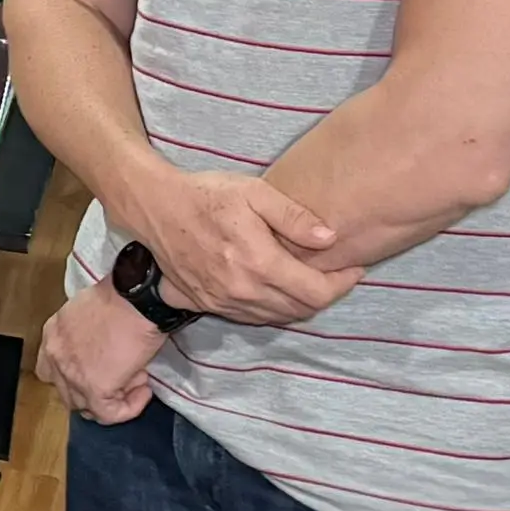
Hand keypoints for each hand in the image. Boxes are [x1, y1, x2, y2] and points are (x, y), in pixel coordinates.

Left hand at [35, 278, 165, 424]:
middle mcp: (55, 356)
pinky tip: (144, 391)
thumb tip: (102, 352)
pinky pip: (109, 413)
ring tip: (137, 378)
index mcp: (53, 334)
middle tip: (123, 377)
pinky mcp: (93, 389)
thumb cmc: (123, 297)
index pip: (51, 369)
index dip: (75, 376)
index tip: (101, 368)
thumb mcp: (90, 311)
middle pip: (67, 391)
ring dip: (114, 397)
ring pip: (86, 406)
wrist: (137, 298)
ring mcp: (70, 374)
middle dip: (94, 390)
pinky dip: (130, 407)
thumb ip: (86, 336)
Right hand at [125, 167, 355, 325]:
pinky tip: (276, 288)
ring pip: (278, 317)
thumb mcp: (254, 193)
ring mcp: (223, 301)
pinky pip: (253, 317)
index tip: (353, 268)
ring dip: (300, 304)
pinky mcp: (208, 304)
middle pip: (301, 309)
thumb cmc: (206, 194)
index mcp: (259, 262)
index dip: (342, 284)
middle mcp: (243, 290)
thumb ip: (294, 217)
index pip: (316, 292)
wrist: (155, 208)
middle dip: (325, 294)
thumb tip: (330, 238)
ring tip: (309, 281)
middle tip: (334, 273)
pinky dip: (273, 308)